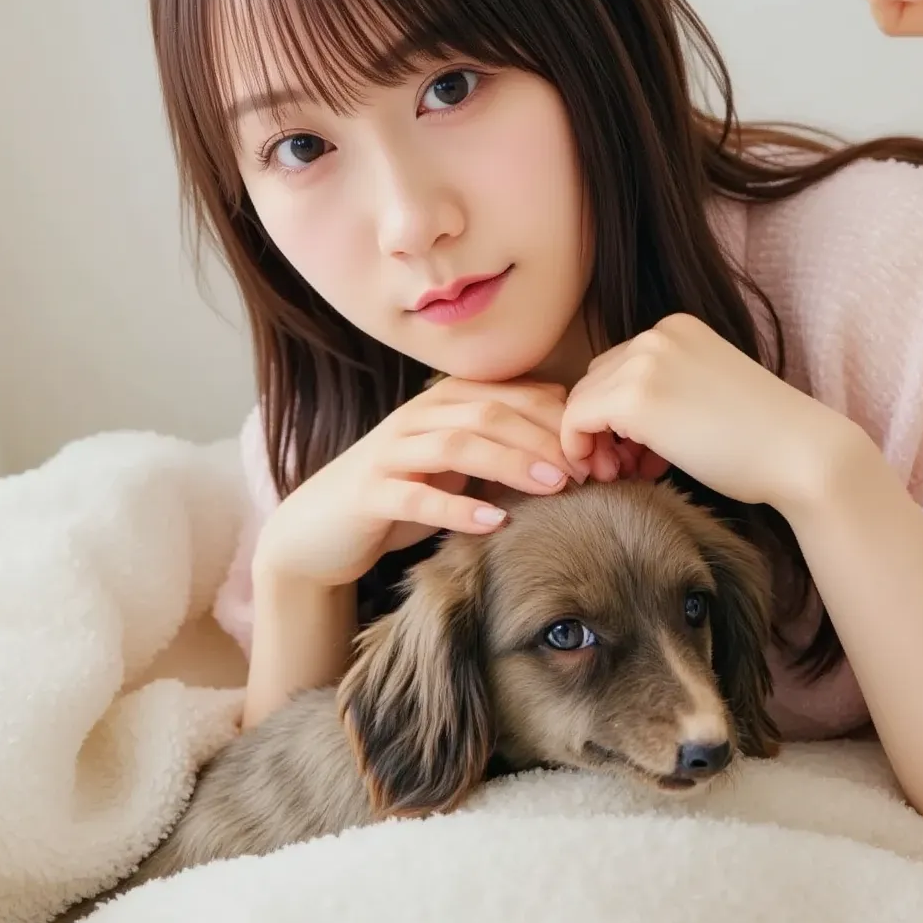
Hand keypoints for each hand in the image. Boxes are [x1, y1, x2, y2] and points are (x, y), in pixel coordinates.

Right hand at [251, 376, 589, 588]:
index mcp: (443, 403)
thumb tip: (576, 449)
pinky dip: (457, 509)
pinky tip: (494, 524)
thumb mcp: (458, 465)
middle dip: (544, 437)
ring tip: (554, 485)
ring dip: (510, 462)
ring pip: (456, 444)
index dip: (559, 418)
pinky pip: (416, 496)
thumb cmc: (404, 492)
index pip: (511, 395)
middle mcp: (417, 418)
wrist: (321, 528)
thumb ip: (503, 448)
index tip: (601, 450)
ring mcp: (390, 453)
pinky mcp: (369, 493)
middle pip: (489, 412)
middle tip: (589, 467)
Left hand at [560, 314, 861, 520]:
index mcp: (676, 327)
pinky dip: (580, 447)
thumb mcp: (706, 391)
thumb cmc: (762, 438)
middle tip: (629, 467)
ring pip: (582, 401)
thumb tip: (612, 423)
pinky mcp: (634, 397)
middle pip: (597, 381)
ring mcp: (644, 361)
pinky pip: (576, 419)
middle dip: (605, 427)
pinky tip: (614, 474)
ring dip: (595, 441)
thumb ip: (663, 390)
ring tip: (629, 474)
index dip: (620, 414)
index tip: (639, 452)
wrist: (801, 454)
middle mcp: (656, 334)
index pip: (619, 367)